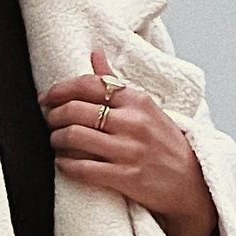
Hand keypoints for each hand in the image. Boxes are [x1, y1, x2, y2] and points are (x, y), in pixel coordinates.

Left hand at [42, 49, 217, 235]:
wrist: (189, 180)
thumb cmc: (162, 142)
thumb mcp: (144, 106)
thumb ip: (116, 83)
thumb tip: (95, 54)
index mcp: (137, 100)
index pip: (90, 85)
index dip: (61, 89)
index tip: (46, 98)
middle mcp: (132, 122)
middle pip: (77, 110)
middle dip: (54, 115)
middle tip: (49, 121)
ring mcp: (128, 150)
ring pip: (75, 137)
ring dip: (56, 139)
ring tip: (55, 141)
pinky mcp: (125, 177)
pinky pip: (83, 169)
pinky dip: (65, 165)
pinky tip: (62, 163)